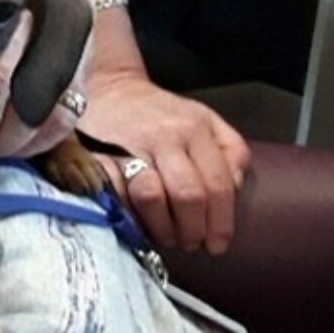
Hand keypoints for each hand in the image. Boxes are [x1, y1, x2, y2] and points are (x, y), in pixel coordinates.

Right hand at [83, 69, 249, 254]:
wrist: (111, 89)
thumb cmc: (161, 113)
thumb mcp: (206, 119)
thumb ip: (231, 151)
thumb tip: (233, 189)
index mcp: (195, 128)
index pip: (217, 185)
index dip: (220, 222)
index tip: (217, 243)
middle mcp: (164, 136)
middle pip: (187, 195)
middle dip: (192, 229)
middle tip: (191, 242)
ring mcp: (130, 145)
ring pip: (151, 197)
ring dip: (162, 228)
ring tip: (166, 236)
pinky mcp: (100, 156)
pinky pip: (117, 195)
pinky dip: (129, 216)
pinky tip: (138, 223)